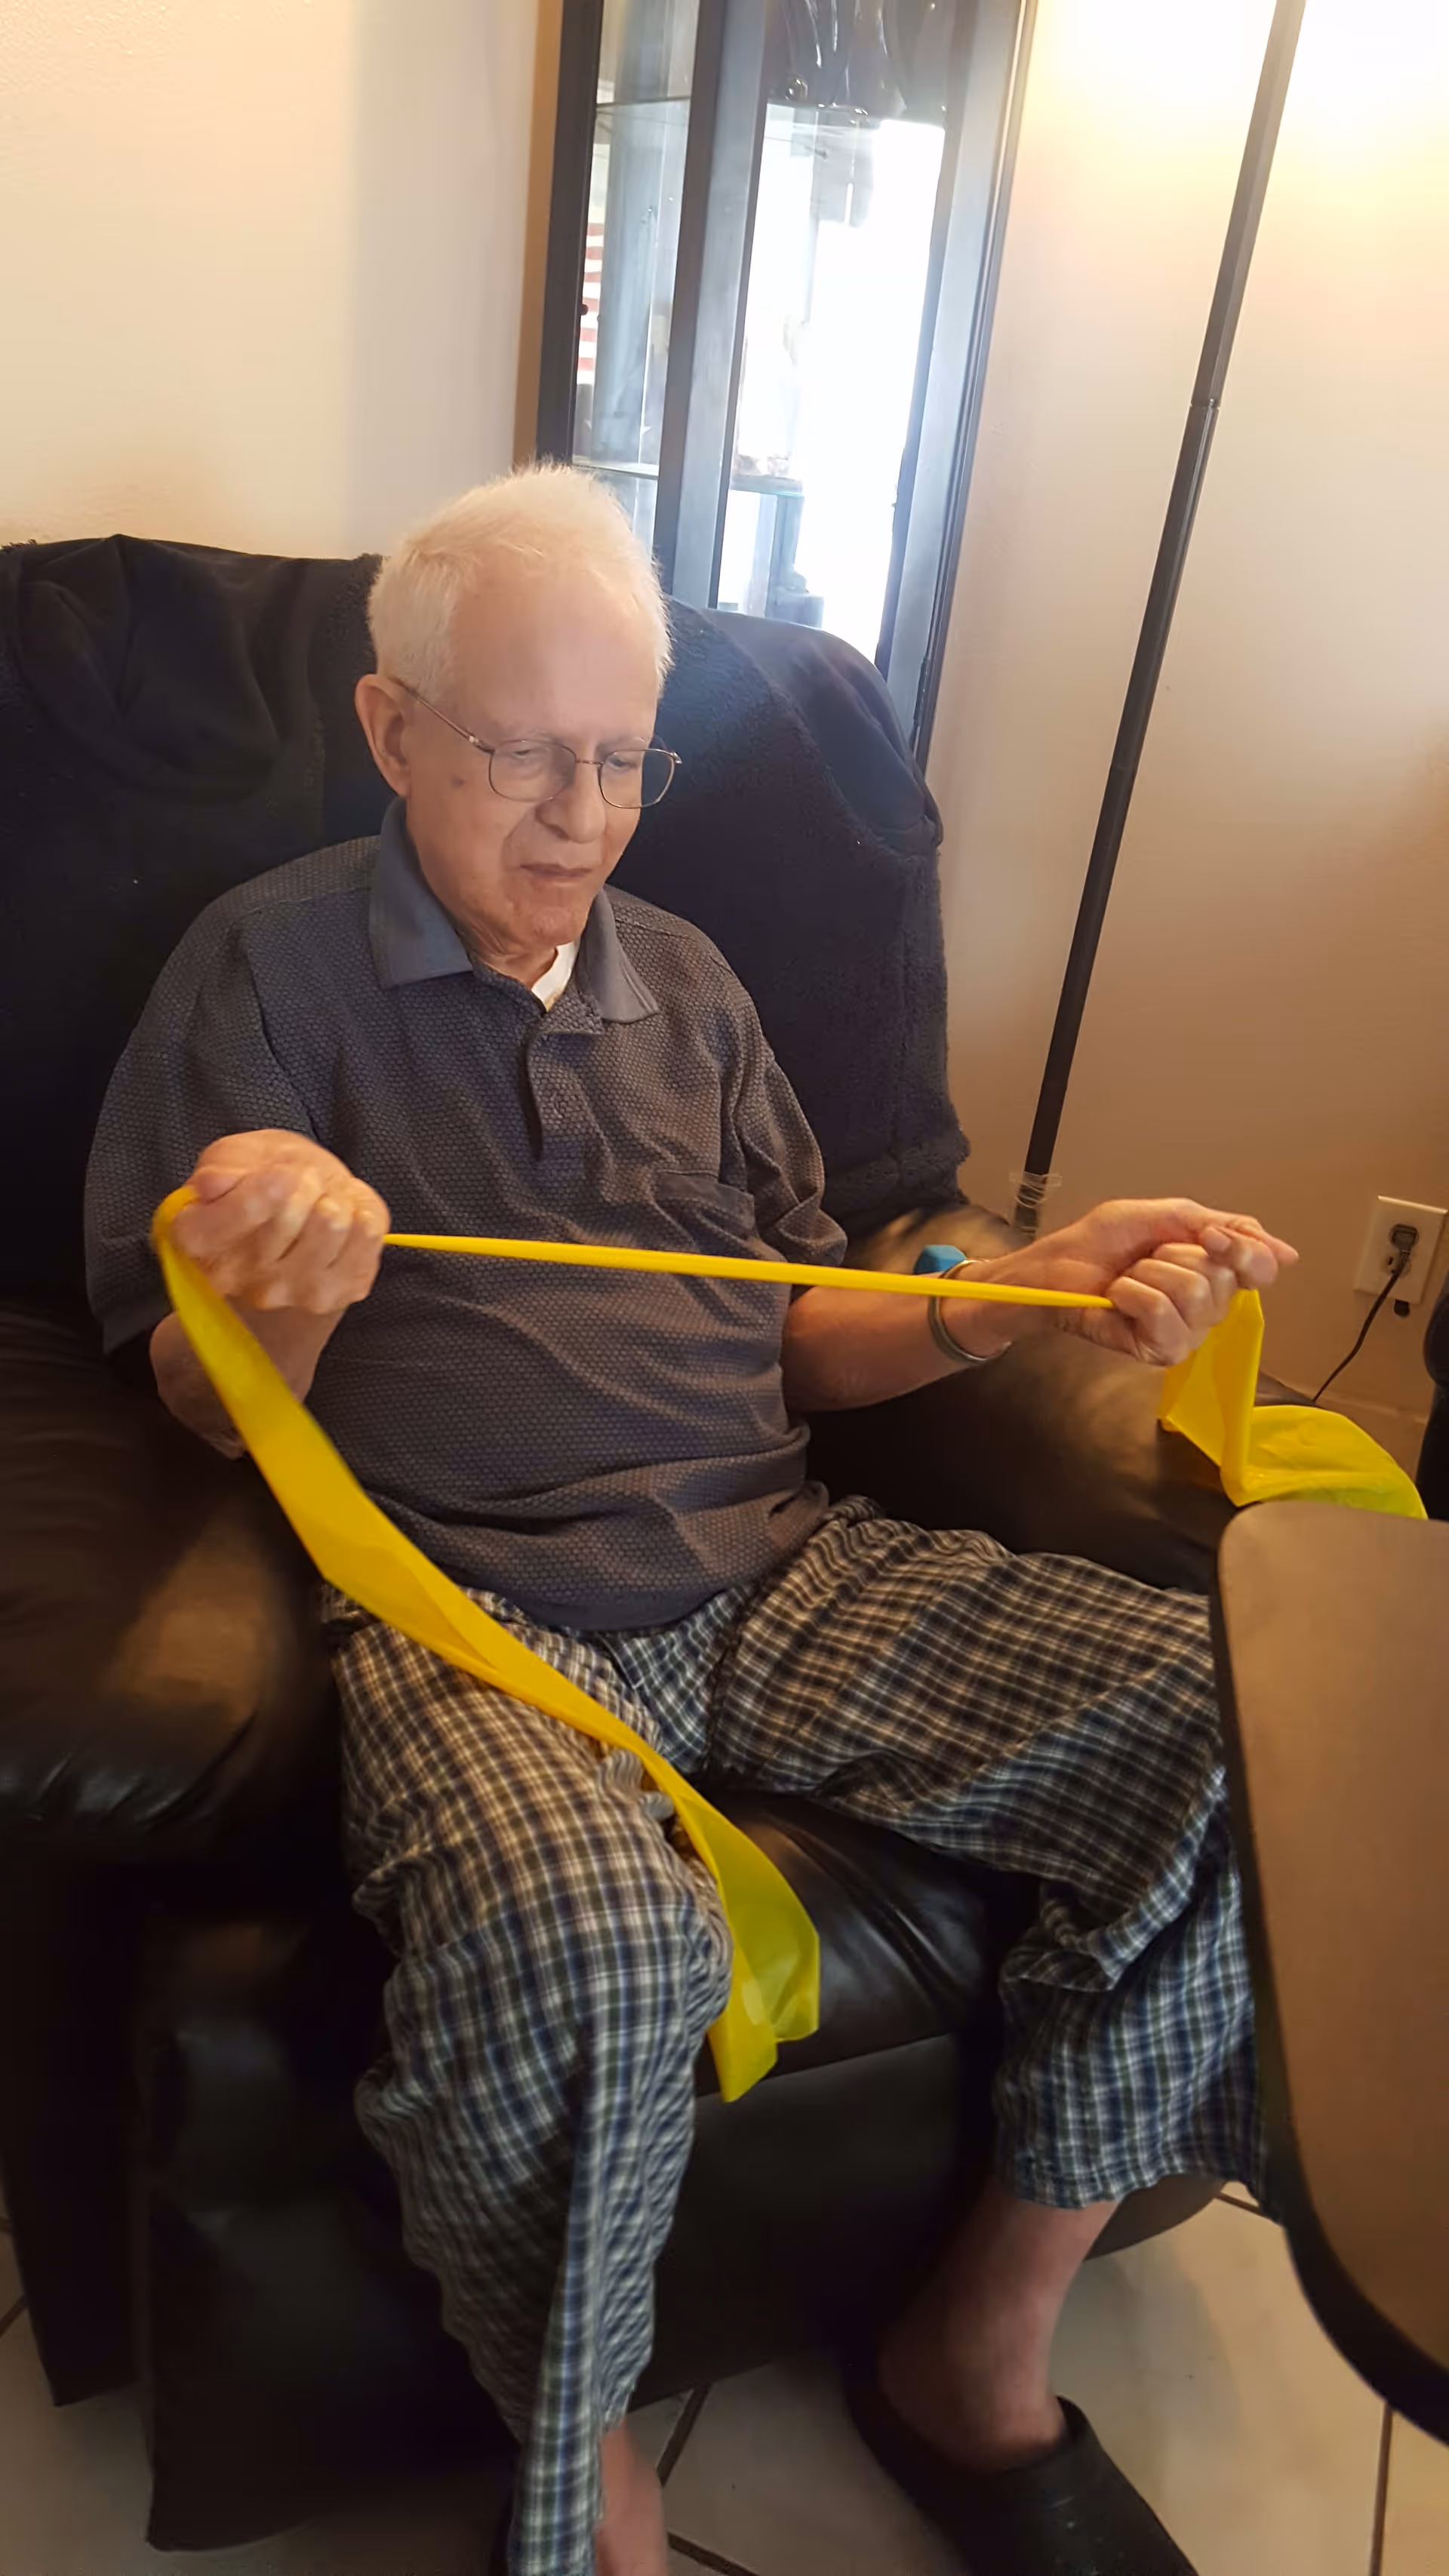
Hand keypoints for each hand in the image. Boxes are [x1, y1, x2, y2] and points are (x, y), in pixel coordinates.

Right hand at [169, 1131, 390, 1313]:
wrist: (298, 1221)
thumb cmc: (257, 1182)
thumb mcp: (230, 1158)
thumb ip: (219, 1169)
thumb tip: (211, 1185)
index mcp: (200, 1242)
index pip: (242, 1212)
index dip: (267, 1185)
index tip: (277, 1173)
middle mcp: (241, 1280)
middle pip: (293, 1209)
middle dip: (303, 1180)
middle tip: (297, 1184)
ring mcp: (293, 1293)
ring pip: (333, 1220)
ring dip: (334, 1197)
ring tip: (319, 1202)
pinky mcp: (342, 1292)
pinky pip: (369, 1231)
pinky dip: (362, 1212)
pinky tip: (343, 1219)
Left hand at [973, 1199, 1298, 1367]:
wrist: (1057, 1266)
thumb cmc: (1104, 1243)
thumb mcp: (1167, 1216)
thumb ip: (1224, 1227)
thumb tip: (1288, 1256)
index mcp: (1217, 1273)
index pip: (1260, 1268)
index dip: (1241, 1249)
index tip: (1210, 1237)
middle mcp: (1210, 1307)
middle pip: (1222, 1276)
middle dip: (1176, 1254)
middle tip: (1146, 1259)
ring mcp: (1187, 1333)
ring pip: (1193, 1292)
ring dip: (1150, 1272)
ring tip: (1130, 1278)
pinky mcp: (1161, 1352)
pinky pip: (1161, 1312)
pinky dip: (1132, 1293)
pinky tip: (1119, 1298)